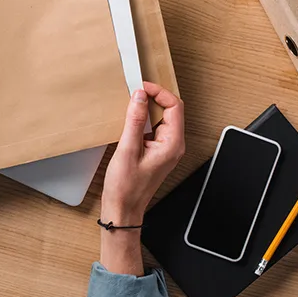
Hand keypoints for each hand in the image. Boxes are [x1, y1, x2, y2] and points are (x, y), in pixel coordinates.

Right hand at [99, 82, 184, 274]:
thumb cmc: (126, 188)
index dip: (159, 93)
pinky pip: (153, 128)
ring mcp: (165, 148)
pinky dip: (143, 119)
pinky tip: (130, 119)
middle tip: (135, 91)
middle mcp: (173, 145)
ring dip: (147, 108)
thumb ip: (134, 120)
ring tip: (131, 103)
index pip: (174, 107)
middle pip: (171, 110)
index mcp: (172, 144)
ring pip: (161, 118)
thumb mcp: (127, 149)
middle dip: (154, 97)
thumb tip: (139, 97)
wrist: (122, 209)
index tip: (142, 87)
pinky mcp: (156, 151)